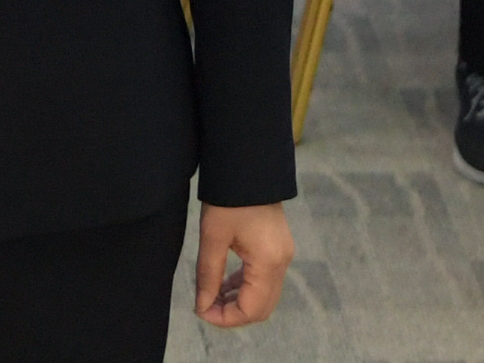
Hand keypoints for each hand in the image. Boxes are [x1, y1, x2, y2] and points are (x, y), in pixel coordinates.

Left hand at [193, 202, 292, 328]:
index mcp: (268, 262)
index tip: (200, 311)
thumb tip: (202, 305)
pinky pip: (265, 280)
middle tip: (204, 306)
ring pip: (265, 296)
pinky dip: (246, 287)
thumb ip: (208, 275)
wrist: (248, 166)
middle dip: (232, 313)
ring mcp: (283, 255)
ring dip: (238, 301)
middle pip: (261, 308)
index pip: (251, 309)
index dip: (225, 318)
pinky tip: (224, 283)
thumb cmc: (229, 198)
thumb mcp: (213, 237)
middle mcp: (282, 263)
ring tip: (210, 295)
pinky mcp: (279, 248)